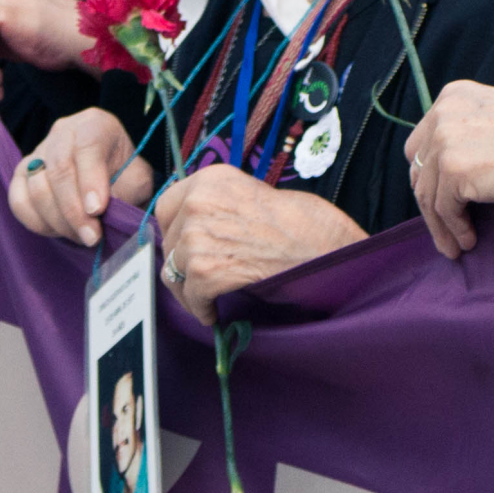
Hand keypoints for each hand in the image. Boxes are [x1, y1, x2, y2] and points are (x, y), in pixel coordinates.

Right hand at [8, 107, 153, 247]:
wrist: (110, 176)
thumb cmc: (125, 175)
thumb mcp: (137, 179)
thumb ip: (126, 190)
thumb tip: (98, 211)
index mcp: (94, 124)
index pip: (87, 146)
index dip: (90, 180)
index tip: (97, 210)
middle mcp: (62, 132)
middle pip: (58, 169)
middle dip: (74, 210)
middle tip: (91, 236)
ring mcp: (38, 152)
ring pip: (37, 188)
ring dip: (59, 220)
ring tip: (81, 235)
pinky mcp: (22, 175)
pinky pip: (19, 202)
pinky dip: (38, 223)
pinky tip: (60, 230)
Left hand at [153, 166, 364, 323]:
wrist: (326, 250)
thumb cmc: (302, 225)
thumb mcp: (252, 194)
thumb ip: (217, 205)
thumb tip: (189, 230)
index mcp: (210, 179)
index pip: (167, 206)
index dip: (175, 231)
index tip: (184, 248)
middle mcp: (198, 202)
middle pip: (168, 240)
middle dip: (181, 263)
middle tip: (198, 281)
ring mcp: (198, 235)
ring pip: (173, 271)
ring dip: (189, 290)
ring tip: (208, 300)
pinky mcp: (205, 269)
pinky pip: (190, 296)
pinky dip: (202, 309)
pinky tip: (215, 313)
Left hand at [402, 81, 493, 257]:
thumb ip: (471, 133)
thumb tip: (452, 170)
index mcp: (454, 96)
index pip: (423, 142)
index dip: (431, 173)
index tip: (441, 198)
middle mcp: (443, 113)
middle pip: (419, 168)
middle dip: (430, 198)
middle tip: (445, 224)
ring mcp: (445, 140)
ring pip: (427, 193)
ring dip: (440, 224)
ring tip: (455, 244)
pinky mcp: (454, 169)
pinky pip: (443, 209)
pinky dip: (454, 229)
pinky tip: (469, 240)